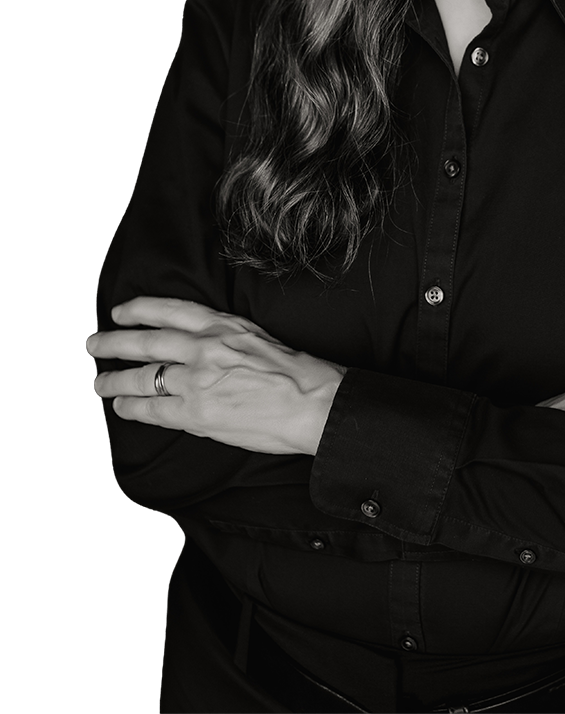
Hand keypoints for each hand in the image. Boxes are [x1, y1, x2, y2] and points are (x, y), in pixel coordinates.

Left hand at [86, 297, 346, 455]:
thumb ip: (225, 338)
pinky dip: (133, 409)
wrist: (311, 402)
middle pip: (147, 342)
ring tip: (103, 383)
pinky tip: (124, 408)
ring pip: (143, 377)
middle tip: (95, 344)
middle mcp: (204, 349)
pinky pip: (153, 410)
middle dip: (115, 342)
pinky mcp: (196, 413)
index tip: (122, 311)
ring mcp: (197, 381)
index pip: (171, 310)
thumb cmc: (296, 373)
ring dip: (117, 380)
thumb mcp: (257, 337)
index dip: (140, 309)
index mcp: (222, 326)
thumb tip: (200, 345)